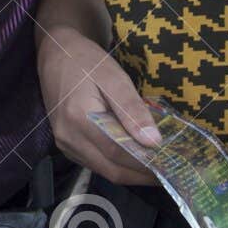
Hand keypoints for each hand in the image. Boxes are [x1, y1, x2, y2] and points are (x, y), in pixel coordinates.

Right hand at [36, 28, 158, 185]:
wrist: (57, 54)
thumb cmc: (87, 61)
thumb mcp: (114, 78)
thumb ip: (132, 110)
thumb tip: (153, 141)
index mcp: (79, 118)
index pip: (118, 152)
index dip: (145, 162)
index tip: (170, 165)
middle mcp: (69, 137)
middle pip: (111, 169)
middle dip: (141, 174)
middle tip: (168, 170)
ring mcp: (65, 143)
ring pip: (104, 170)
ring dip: (130, 172)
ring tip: (155, 165)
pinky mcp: (66, 144)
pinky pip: (95, 163)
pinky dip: (116, 164)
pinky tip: (133, 156)